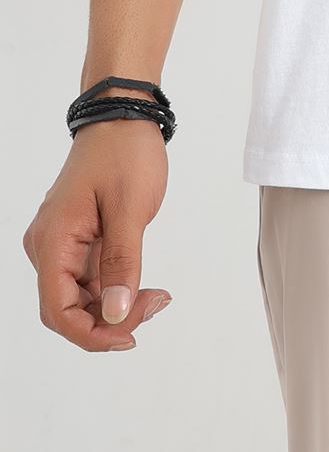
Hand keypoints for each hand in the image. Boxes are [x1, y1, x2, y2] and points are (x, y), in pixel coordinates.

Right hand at [22, 111, 170, 350]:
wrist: (123, 116)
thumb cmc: (124, 152)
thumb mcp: (130, 209)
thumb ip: (122, 264)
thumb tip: (116, 314)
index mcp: (52, 241)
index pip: (57, 311)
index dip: (91, 334)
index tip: (130, 335)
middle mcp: (49, 246)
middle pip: (67, 309)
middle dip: (109, 321)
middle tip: (155, 306)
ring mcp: (62, 244)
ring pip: (81, 298)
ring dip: (116, 306)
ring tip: (157, 296)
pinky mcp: (78, 240)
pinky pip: (90, 279)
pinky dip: (116, 288)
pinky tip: (144, 286)